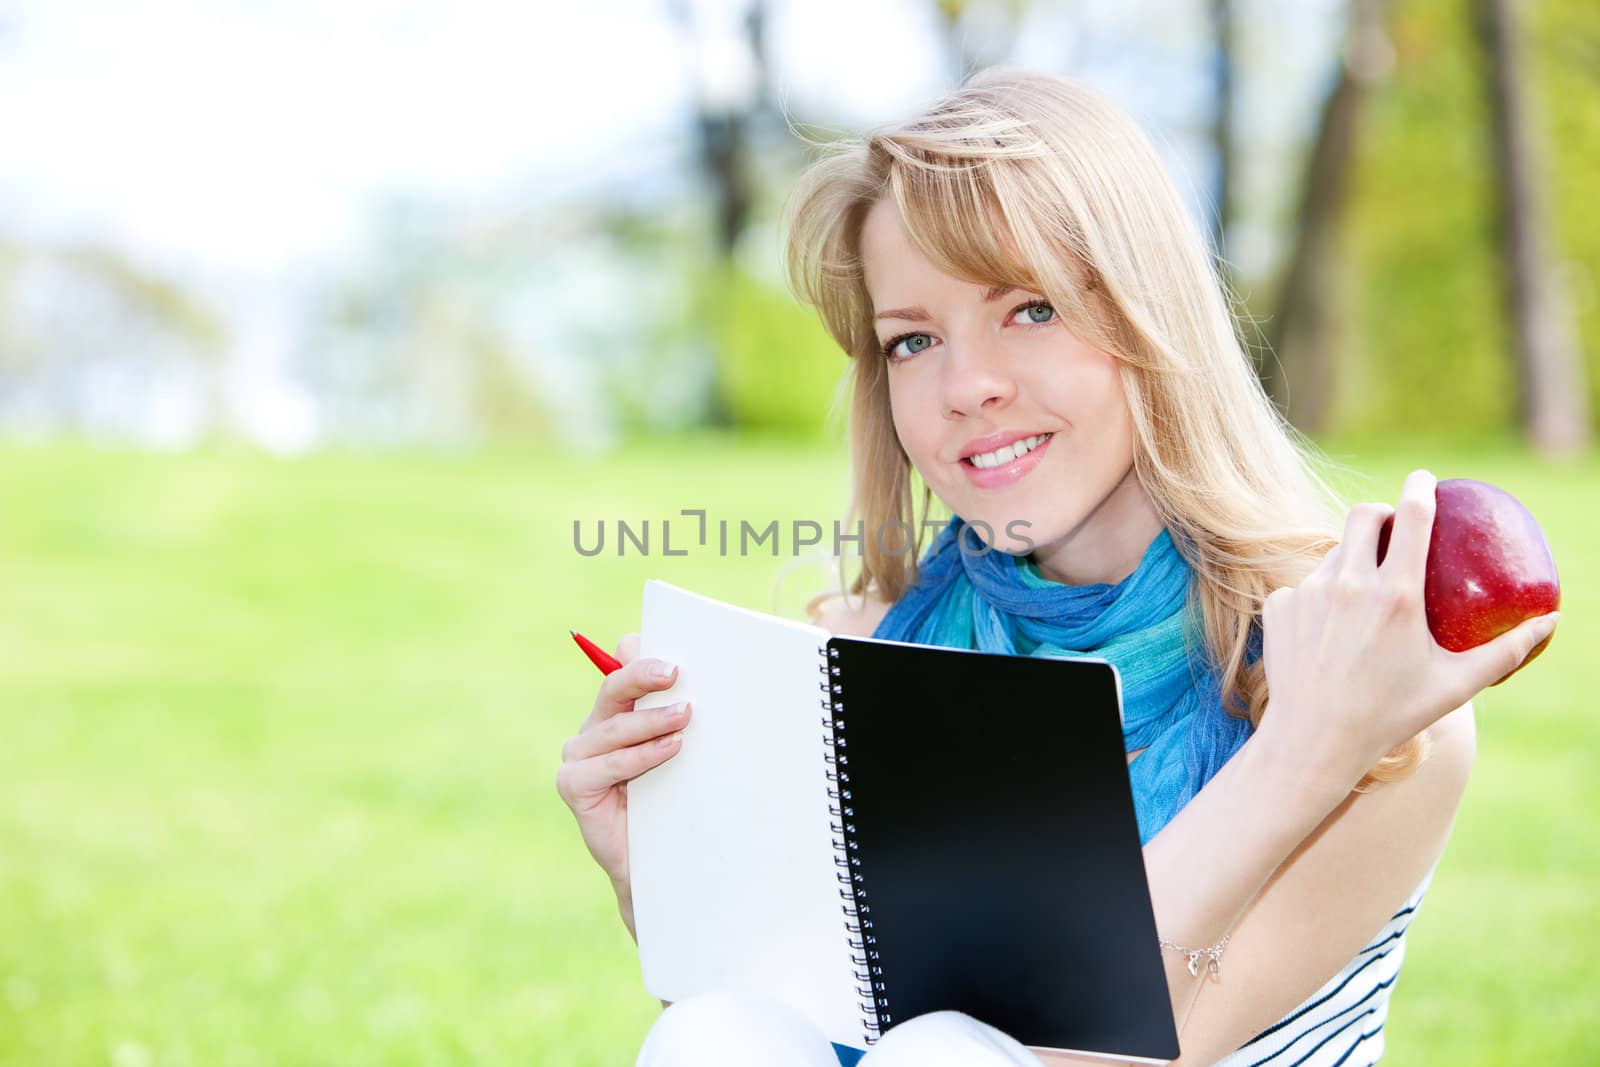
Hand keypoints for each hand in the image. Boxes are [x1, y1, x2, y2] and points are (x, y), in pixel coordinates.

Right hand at [554, 633, 690, 938]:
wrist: (658, 864)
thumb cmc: (675, 801)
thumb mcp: (683, 751)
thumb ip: (682, 713)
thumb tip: (700, 681)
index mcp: (619, 709)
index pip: (621, 664)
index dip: (641, 655)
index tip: (675, 655)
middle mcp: (595, 727)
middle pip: (613, 688)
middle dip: (644, 676)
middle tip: (674, 672)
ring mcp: (579, 755)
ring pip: (613, 726)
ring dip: (650, 720)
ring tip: (685, 716)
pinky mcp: (573, 784)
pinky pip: (607, 763)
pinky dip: (640, 756)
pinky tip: (669, 750)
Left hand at [1259, 469, 1558, 790]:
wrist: (1314, 740)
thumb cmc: (1391, 715)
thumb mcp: (1455, 684)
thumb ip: (1505, 650)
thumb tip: (1551, 621)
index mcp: (1397, 595)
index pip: (1411, 516)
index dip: (1420, 489)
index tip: (1424, 479)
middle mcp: (1349, 584)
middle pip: (1363, 515)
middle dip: (1380, 514)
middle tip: (1390, 532)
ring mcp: (1308, 591)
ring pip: (1333, 553)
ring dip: (1350, 563)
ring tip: (1362, 605)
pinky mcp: (1279, 604)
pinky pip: (1304, 584)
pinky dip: (1319, 598)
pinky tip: (1327, 633)